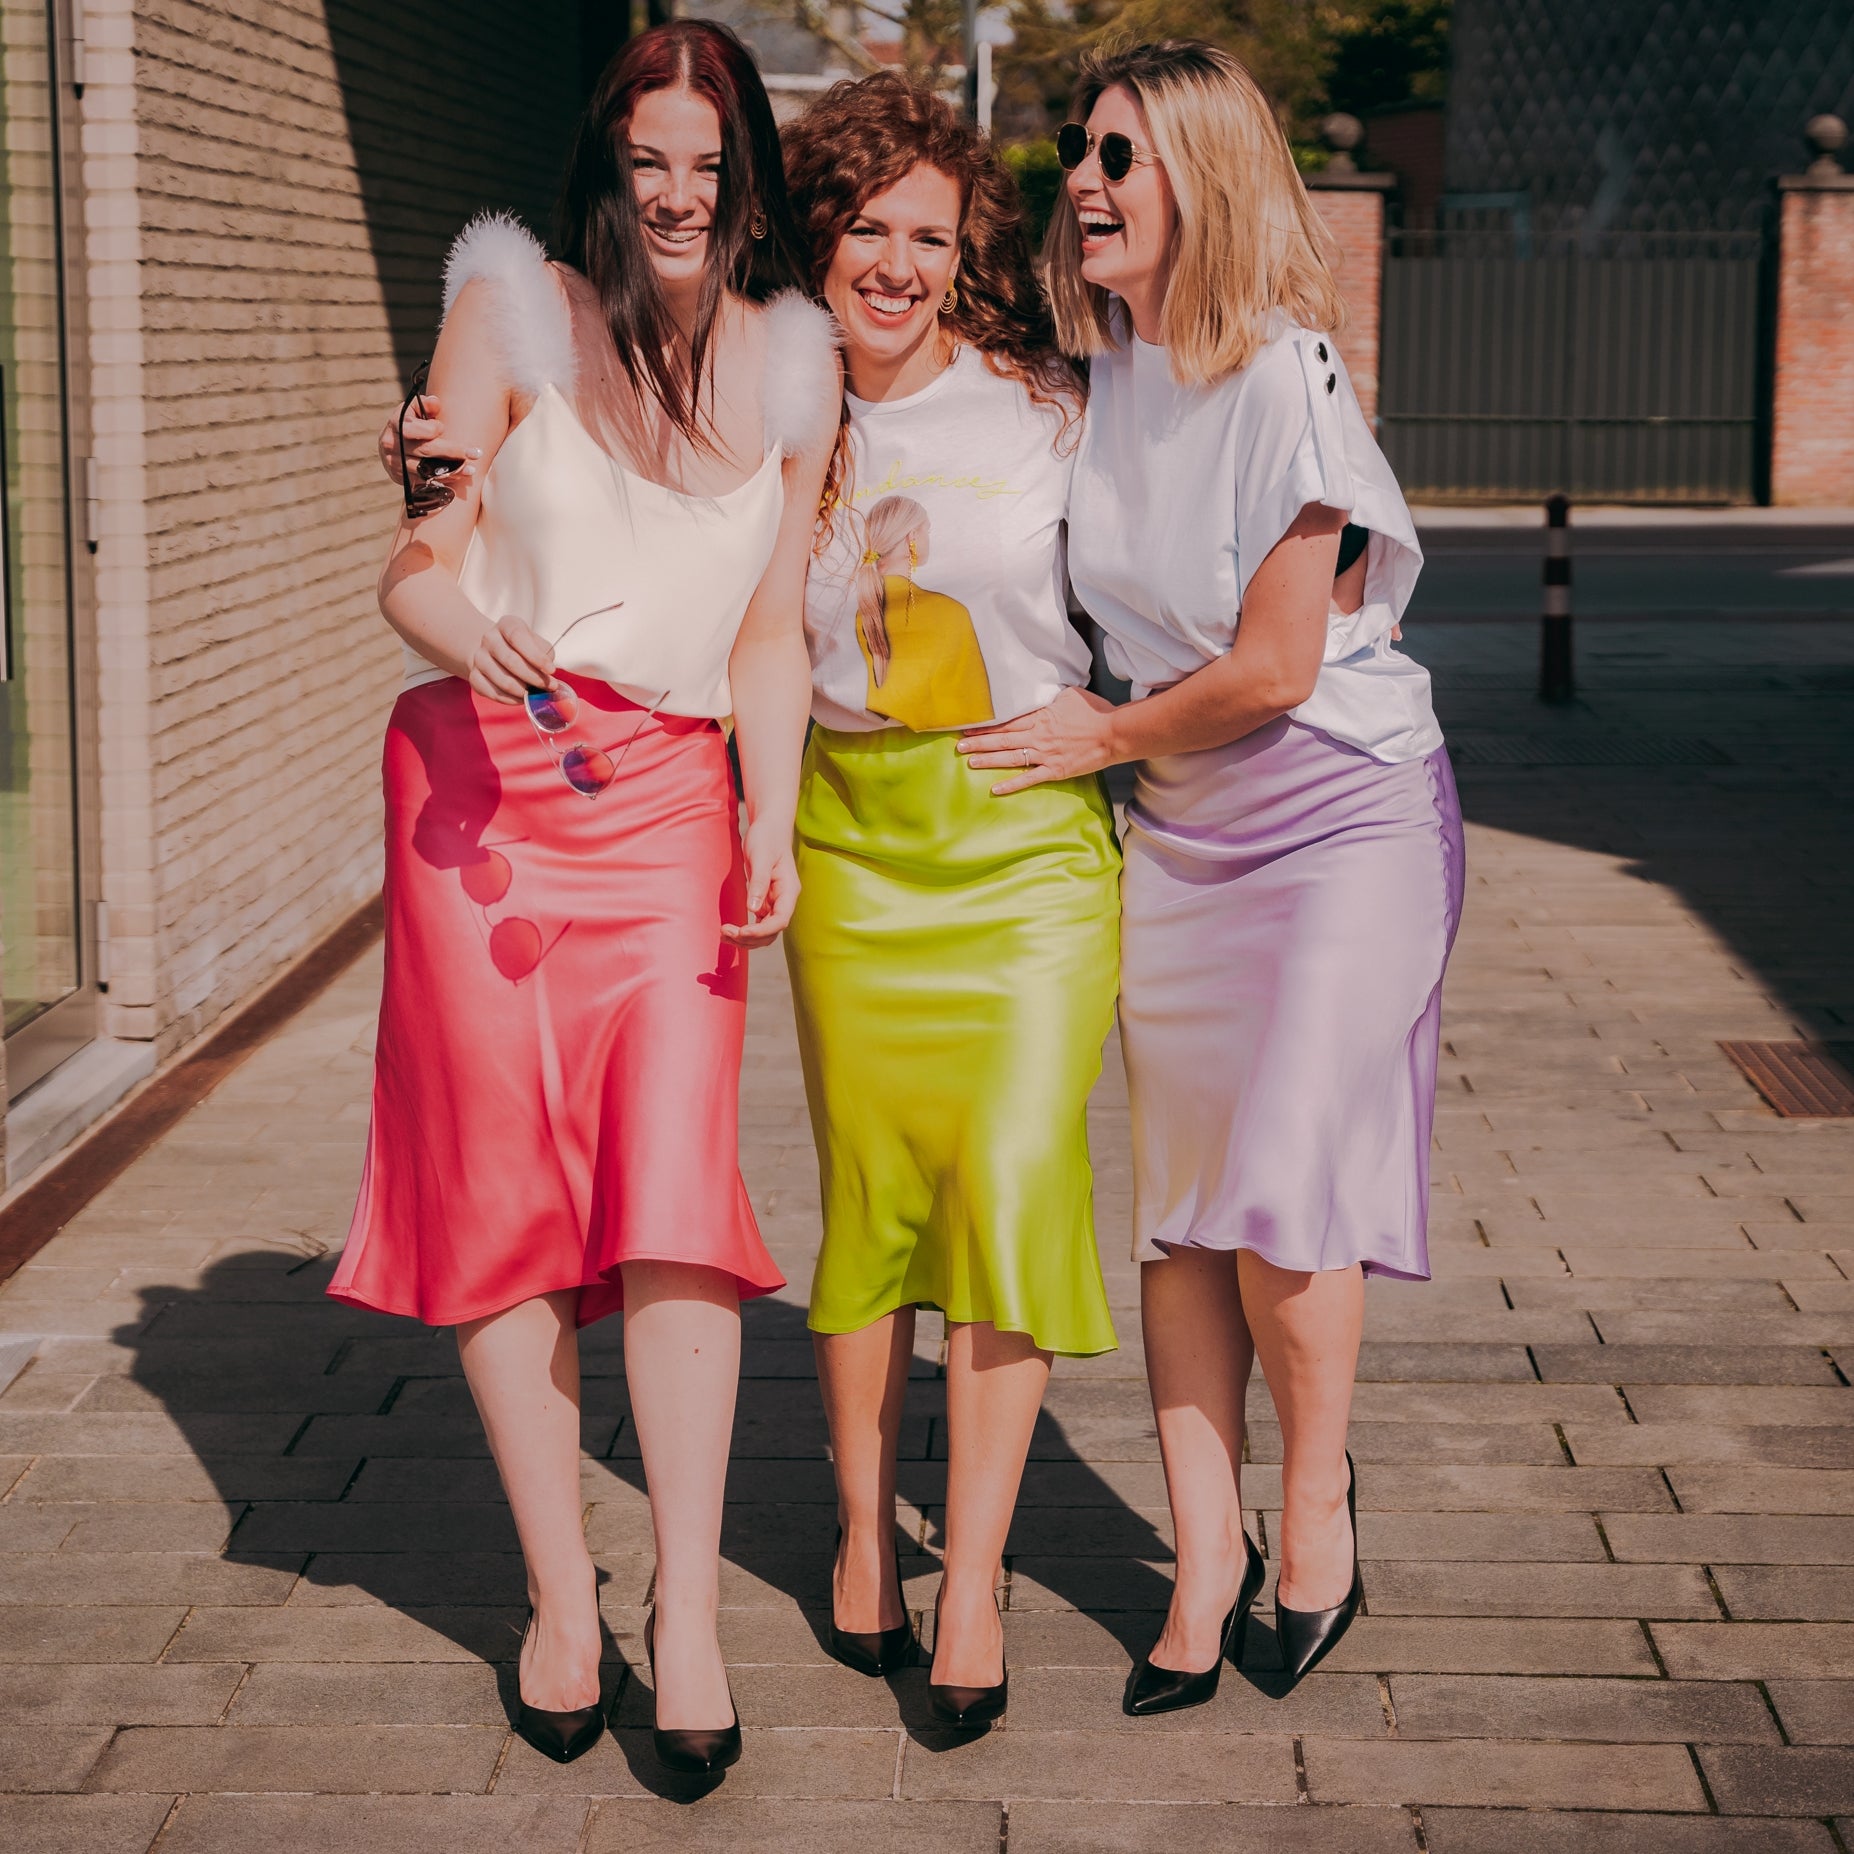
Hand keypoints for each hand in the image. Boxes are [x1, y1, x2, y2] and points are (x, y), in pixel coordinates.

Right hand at [379, 394, 480, 498]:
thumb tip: (435, 402)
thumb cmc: (411, 423)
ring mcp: (396, 464)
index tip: (442, 427)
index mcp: (395, 424)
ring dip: (452, 470)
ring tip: (471, 469)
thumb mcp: (415, 409)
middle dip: (453, 451)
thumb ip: (426, 404)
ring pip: (428, 470)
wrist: (394, 445)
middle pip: (426, 451)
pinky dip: (445, 479)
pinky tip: (460, 475)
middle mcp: (392, 445)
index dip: (431, 429)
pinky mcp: (403, 479)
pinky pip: (426, 482)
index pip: (414, 428)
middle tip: (476, 453)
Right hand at [468, 616, 554, 703]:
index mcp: (506, 624)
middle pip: (511, 661)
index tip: (551, 670)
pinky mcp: (474, 677)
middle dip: (534, 678)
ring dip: (524, 691)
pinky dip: (511, 700)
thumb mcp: (536, 643)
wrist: (493, 652)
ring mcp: (479, 658)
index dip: (536, 656)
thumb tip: (548, 675)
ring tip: (536, 694)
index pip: (518, 637)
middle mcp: (489, 639)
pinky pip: (494, 693)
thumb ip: (545, 655)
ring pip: (503, 681)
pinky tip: (522, 698)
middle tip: (550, 687)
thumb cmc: (522, 648)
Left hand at [724, 817, 798, 947]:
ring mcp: (774, 903)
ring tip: (723, 934)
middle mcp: (784, 900)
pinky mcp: (764, 901)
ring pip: (764, 932)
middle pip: (771, 932)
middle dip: (750, 938)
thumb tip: (753, 909)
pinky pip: (757, 924)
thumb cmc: (766, 838)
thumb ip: (759, 883)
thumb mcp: (761, 857)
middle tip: (725, 932)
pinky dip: (743, 931)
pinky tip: (728, 931)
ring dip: (745, 938)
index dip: (762, 931)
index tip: (741, 931)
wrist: (768, 828)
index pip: (780, 920)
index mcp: (788, 891)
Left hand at [957, 686, 1119, 793]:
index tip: (968, 728)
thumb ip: (1049, 698)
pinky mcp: (1055, 770)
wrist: (1113, 733)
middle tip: (959, 745)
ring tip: (970, 761)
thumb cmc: (1095, 711)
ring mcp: (1046, 754)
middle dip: (979, 742)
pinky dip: (1012, 784)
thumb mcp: (1069, 695)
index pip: (1007, 722)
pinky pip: (1029, 779)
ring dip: (989, 760)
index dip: (986, 726)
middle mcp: (1038, 736)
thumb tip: (1038, 694)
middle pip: (1003, 739)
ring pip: (1011, 757)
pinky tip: (995, 788)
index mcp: (1040, 717)